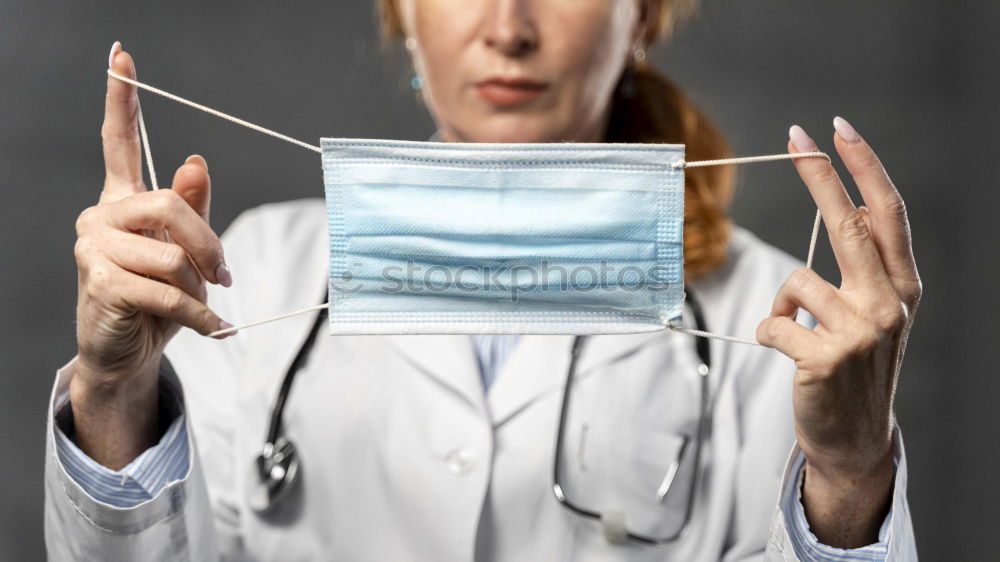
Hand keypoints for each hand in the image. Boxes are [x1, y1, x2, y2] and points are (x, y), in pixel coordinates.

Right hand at [70, 43, 232, 466]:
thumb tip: (194, 162)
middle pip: (168, 205)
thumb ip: (191, 210)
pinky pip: (168, 292)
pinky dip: (201, 315)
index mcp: (122, 201)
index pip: (118, 142)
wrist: (128, 352)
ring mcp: (95, 249)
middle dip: (208, 242)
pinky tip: (217, 330)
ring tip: (206, 306)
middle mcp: (101, 217)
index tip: (121, 56)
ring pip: (171, 254)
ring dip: (201, 287)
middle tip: (226, 274)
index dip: (122, 100)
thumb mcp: (183, 252)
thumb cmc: (156, 298)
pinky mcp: (101, 284)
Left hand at [756, 118, 920, 546]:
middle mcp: (889, 304)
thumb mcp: (874, 318)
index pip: (886, 215)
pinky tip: (788, 352)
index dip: (864, 169)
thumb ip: (862, 271)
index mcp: (902, 289)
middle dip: (820, 176)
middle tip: (798, 138)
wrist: (855, 440)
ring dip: (783, 304)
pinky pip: (773, 322)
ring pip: (796, 280)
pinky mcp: (825, 357)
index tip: (839, 131)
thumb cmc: (855, 370)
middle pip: (848, 224)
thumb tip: (837, 212)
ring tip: (798, 333)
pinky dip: (769, 332)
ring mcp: (860, 332)